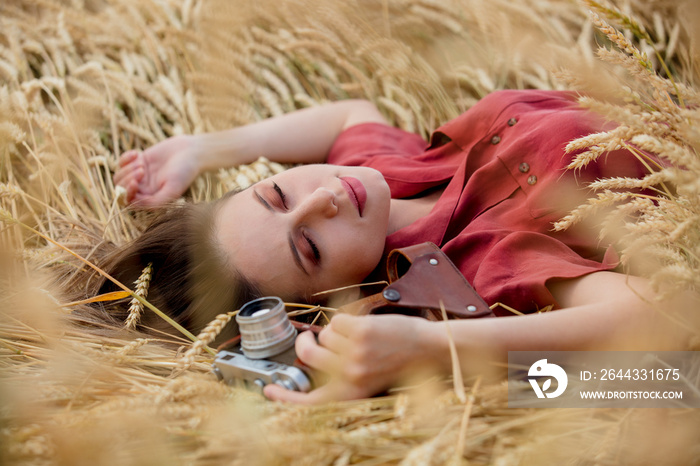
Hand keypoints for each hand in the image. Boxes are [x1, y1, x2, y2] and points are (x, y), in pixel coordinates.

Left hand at [113, 135, 201, 206]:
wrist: (191, 152)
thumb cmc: (185, 172)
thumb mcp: (172, 190)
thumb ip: (155, 201)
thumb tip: (133, 204)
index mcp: (150, 198)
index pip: (129, 201)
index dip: (127, 193)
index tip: (135, 182)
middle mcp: (143, 188)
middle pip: (121, 189)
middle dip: (127, 179)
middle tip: (142, 170)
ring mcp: (139, 175)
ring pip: (119, 176)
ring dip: (127, 169)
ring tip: (141, 164)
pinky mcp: (138, 161)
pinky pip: (122, 162)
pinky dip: (125, 158)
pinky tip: (137, 153)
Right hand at [263, 313, 437, 403]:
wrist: (430, 350)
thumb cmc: (400, 363)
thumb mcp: (369, 382)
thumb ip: (341, 376)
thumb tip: (312, 358)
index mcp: (350, 394)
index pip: (308, 403)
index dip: (284, 398)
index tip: (268, 389)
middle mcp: (349, 376)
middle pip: (307, 355)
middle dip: (304, 342)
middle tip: (309, 338)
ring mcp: (354, 353)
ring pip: (324, 335)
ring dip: (335, 332)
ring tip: (357, 336)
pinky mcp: (360, 332)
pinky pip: (336, 321)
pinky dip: (345, 320)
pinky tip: (364, 326)